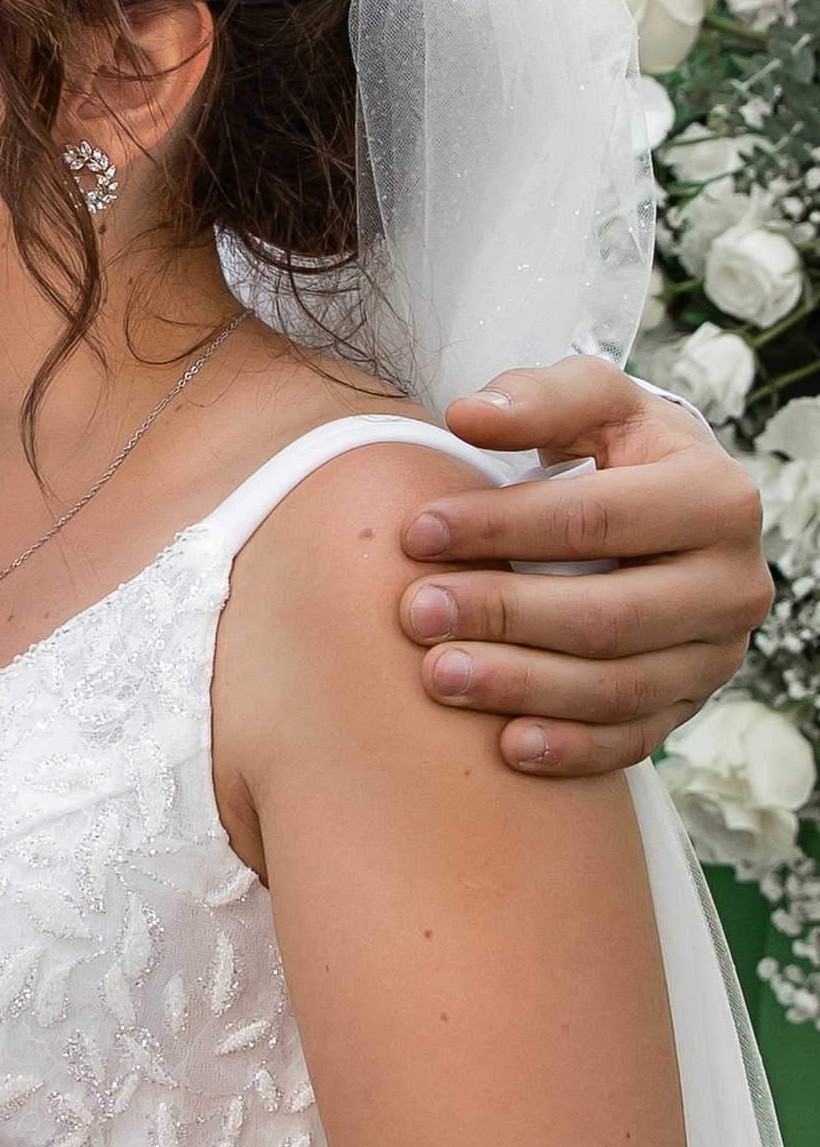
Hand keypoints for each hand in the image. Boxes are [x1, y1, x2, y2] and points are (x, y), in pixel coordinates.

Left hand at [401, 358, 770, 774]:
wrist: (670, 510)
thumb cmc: (619, 449)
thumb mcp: (594, 401)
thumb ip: (537, 398)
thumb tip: (469, 416)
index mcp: (716, 498)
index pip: (596, 519)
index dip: (501, 527)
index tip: (417, 531)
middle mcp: (732, 583)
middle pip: (608, 615)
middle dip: (503, 616)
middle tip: (414, 613)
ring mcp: (717, 653)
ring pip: (618, 688)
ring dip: (521, 687)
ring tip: (437, 676)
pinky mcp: (693, 702)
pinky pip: (633, 738)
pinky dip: (570, 748)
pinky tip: (504, 746)